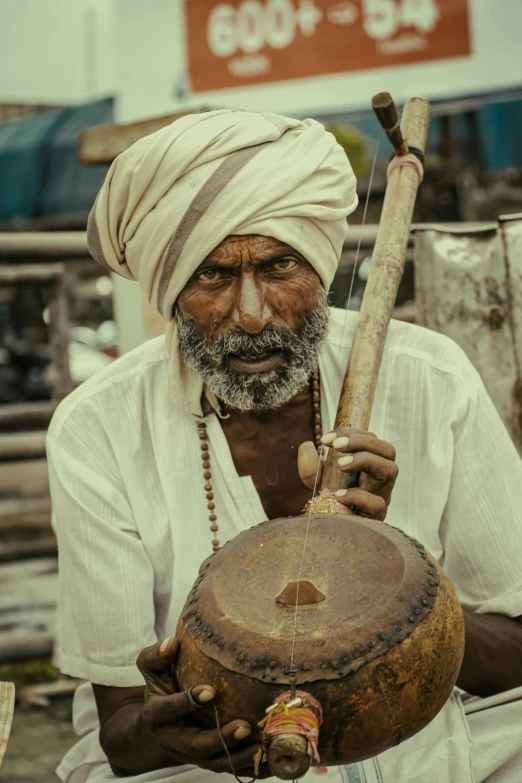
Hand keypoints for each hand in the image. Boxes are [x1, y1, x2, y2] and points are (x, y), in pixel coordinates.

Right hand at [137, 637, 268, 776]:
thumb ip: (157, 656)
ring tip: (263, 747)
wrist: (157, 722)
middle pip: (197, 745)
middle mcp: (174, 740)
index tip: (210, 691)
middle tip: (245, 726)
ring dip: (241, 758)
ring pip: (217, 762)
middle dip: (220, 738)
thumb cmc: (161, 686)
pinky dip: (252, 767)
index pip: (169, 709)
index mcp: (157, 715)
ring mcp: (193, 754)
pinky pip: (231, 767)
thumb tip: (171, 643)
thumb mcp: (153, 670)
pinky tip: (273, 762)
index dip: (188, 701)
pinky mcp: (209, 760)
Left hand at [298, 427, 397, 520]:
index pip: (372, 440)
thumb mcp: (316, 479)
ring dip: (365, 460)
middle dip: (362, 442)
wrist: (330, 529)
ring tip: (340, 464)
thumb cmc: (329, 500)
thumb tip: (307, 445)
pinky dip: (357, 495)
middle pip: (388, 450)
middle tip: (337, 445)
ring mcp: (382, 496)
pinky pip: (376, 503)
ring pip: (390, 470)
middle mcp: (380, 478)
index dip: (351, 433)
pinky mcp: (377, 516)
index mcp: (370, 464)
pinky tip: (338, 495)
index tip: (326, 439)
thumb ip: (309, 463)